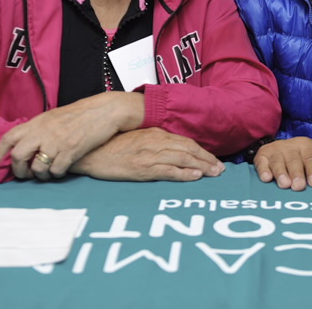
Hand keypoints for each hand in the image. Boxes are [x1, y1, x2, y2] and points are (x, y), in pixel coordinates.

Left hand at [0, 91, 144, 180]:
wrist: (104, 111)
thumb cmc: (80, 115)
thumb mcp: (53, 117)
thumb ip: (37, 130)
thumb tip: (24, 145)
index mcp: (37, 122)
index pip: (8, 138)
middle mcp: (43, 132)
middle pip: (19, 156)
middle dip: (18, 171)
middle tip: (25, 175)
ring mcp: (57, 142)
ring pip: (37, 167)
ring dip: (40, 175)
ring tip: (46, 173)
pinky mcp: (71, 151)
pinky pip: (56, 171)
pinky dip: (56, 174)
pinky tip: (61, 169)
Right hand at [69, 128, 224, 180]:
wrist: (91, 151)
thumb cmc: (112, 146)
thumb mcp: (137, 139)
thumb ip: (154, 142)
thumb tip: (171, 150)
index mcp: (155, 134)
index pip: (185, 142)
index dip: (202, 151)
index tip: (213, 160)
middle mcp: (156, 142)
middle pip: (189, 150)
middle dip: (207, 159)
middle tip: (221, 169)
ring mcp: (150, 155)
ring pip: (183, 159)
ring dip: (202, 166)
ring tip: (214, 174)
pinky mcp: (142, 168)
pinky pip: (168, 170)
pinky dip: (184, 173)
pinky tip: (195, 176)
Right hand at [253, 137, 311, 190]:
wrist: (280, 147)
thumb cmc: (302, 156)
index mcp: (305, 146)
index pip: (311, 158)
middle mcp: (289, 147)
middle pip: (294, 160)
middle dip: (296, 173)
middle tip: (299, 187)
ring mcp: (275, 151)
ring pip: (278, 162)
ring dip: (281, 173)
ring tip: (285, 185)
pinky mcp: (261, 156)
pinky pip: (261, 163)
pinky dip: (263, 171)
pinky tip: (266, 179)